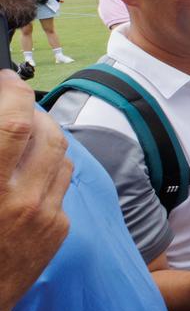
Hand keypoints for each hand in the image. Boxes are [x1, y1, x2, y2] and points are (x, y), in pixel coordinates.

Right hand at [0, 70, 72, 310]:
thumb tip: (2, 117)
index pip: (13, 125)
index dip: (14, 93)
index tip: (8, 80)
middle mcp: (20, 199)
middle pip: (46, 133)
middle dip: (34, 110)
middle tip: (18, 101)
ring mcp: (45, 215)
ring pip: (61, 155)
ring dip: (46, 136)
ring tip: (27, 130)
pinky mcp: (58, 229)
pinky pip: (62, 184)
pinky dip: (50, 168)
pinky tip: (33, 167)